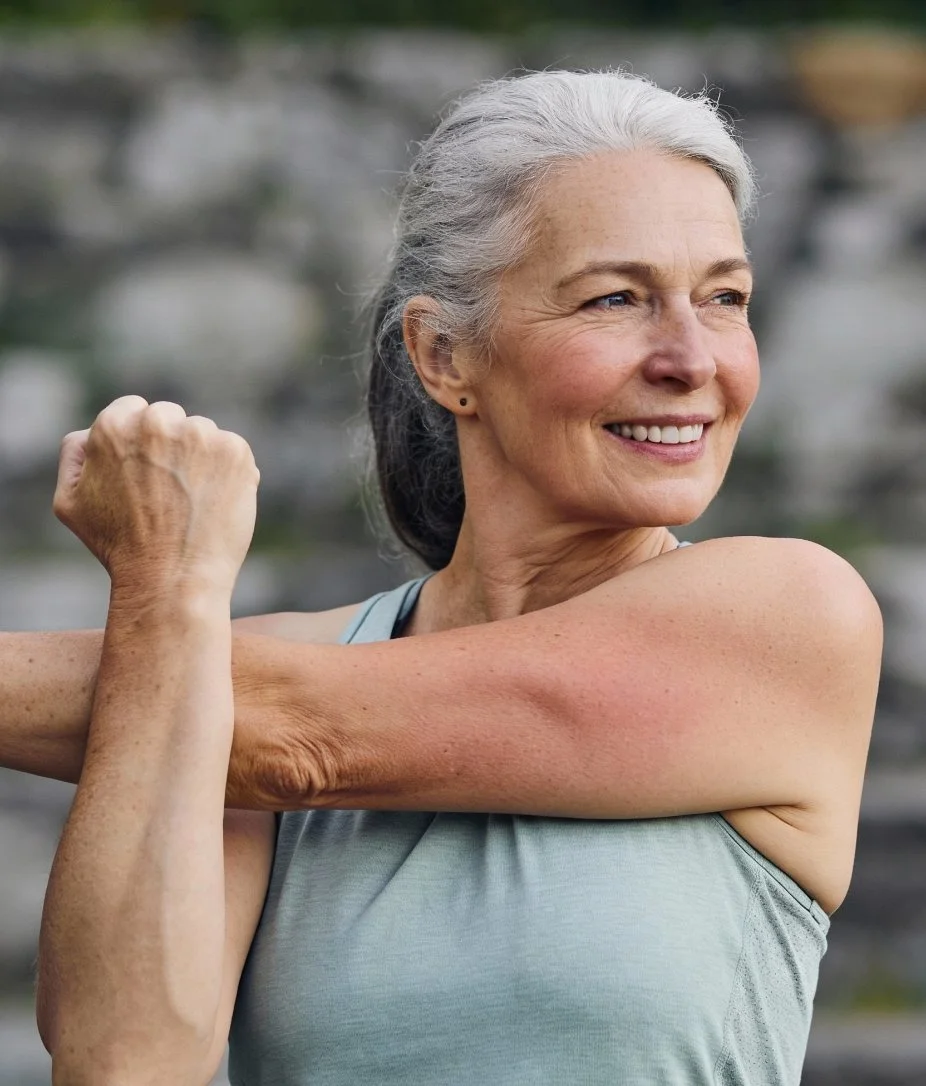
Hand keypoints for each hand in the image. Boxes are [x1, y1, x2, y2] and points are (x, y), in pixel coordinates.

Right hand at [54, 396, 259, 598]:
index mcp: (114, 426)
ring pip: (203, 435)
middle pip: (169, 418)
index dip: (140, 443)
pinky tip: (214, 504)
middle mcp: (157, 422)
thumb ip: (74, 456)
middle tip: (168, 492)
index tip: (146, 473)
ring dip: (201, 459)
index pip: (134, 409)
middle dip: (170, 446)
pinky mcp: (235, 452)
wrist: (173, 578)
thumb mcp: (71, 503)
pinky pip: (233, 452)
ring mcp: (200, 435)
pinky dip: (229, 473)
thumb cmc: (119, 547)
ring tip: (191, 503)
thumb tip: (89, 432)